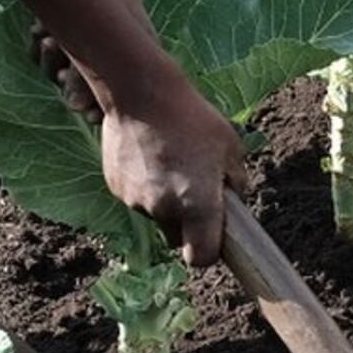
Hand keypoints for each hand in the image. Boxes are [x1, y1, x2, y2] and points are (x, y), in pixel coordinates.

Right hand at [95, 77, 253, 265]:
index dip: (209, 252)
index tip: (214, 236)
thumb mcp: (231, 147)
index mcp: (197, 206)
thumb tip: (233, 198)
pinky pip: (136, 196)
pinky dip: (145, 185)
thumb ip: (236, 182)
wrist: (143, 95)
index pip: (201, 257)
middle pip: (177, 237)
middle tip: (195, 188)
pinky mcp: (116, 187)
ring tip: (172, 160)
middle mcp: (164, 210)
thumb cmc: (193, 119)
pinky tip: (151, 155)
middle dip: (187, 223)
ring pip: (156, 214)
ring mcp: (136, 200)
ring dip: (165, 200)